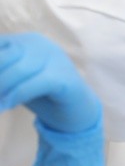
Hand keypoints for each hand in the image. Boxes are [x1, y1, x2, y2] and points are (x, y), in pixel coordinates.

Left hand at [0, 33, 104, 165]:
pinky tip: (4, 104)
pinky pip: (38, 82)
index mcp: (29, 43)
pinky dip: (17, 92)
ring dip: (1, 86)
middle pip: (5, 57)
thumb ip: (4, 77)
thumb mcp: (15, 86)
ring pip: (18, 69)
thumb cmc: (44, 103)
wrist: (76, 123)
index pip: (0, 48)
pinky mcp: (67, 81)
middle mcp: (42, 47)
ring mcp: (57, 62)